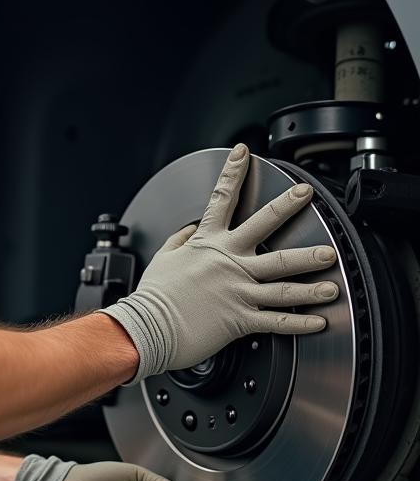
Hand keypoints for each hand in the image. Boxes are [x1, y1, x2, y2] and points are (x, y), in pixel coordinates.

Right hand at [100, 143, 339, 383]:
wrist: (147, 328)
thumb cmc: (153, 297)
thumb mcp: (163, 258)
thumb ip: (181, 240)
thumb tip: (190, 228)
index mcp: (206, 244)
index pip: (220, 199)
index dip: (232, 173)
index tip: (243, 153)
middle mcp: (226, 261)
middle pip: (262, 227)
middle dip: (287, 208)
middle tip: (307, 194)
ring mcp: (236, 288)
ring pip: (282, 280)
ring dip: (310, 279)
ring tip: (333, 276)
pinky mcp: (240, 317)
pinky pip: (276, 320)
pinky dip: (299, 322)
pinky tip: (318, 320)